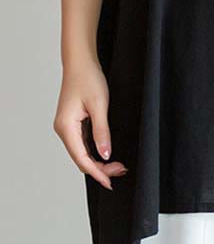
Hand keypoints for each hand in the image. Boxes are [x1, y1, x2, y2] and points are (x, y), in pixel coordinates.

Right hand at [53, 57, 127, 190]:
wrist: (81, 62)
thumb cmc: (89, 79)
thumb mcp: (100, 104)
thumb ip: (102, 130)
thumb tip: (105, 154)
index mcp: (66, 127)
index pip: (81, 158)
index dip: (96, 172)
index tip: (110, 182)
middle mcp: (64, 130)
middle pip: (81, 157)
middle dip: (100, 167)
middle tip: (121, 170)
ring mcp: (67, 126)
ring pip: (82, 151)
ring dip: (98, 159)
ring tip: (118, 165)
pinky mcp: (73, 122)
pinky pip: (83, 142)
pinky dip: (95, 149)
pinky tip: (106, 152)